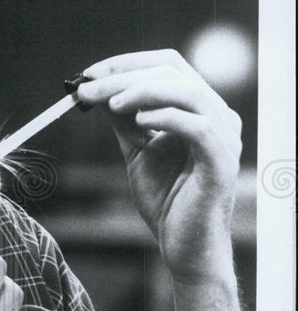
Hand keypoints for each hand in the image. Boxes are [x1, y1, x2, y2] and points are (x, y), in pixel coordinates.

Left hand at [76, 50, 241, 283]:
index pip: (168, 65)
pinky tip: (140, 121)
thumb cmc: (166, 200)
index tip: (88, 74)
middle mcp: (218, 116)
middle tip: (87, 89)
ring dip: (143, 91)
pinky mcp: (221, 162)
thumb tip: (97, 89)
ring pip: (188, 92)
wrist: (184, 247)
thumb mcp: (137, 149)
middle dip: (124, 77)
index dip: (127, 63)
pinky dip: (167, 117)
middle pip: (173, 73)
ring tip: (111, 104)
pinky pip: (198, 127)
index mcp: (199, 109)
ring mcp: (225, 138)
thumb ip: (123, 119)